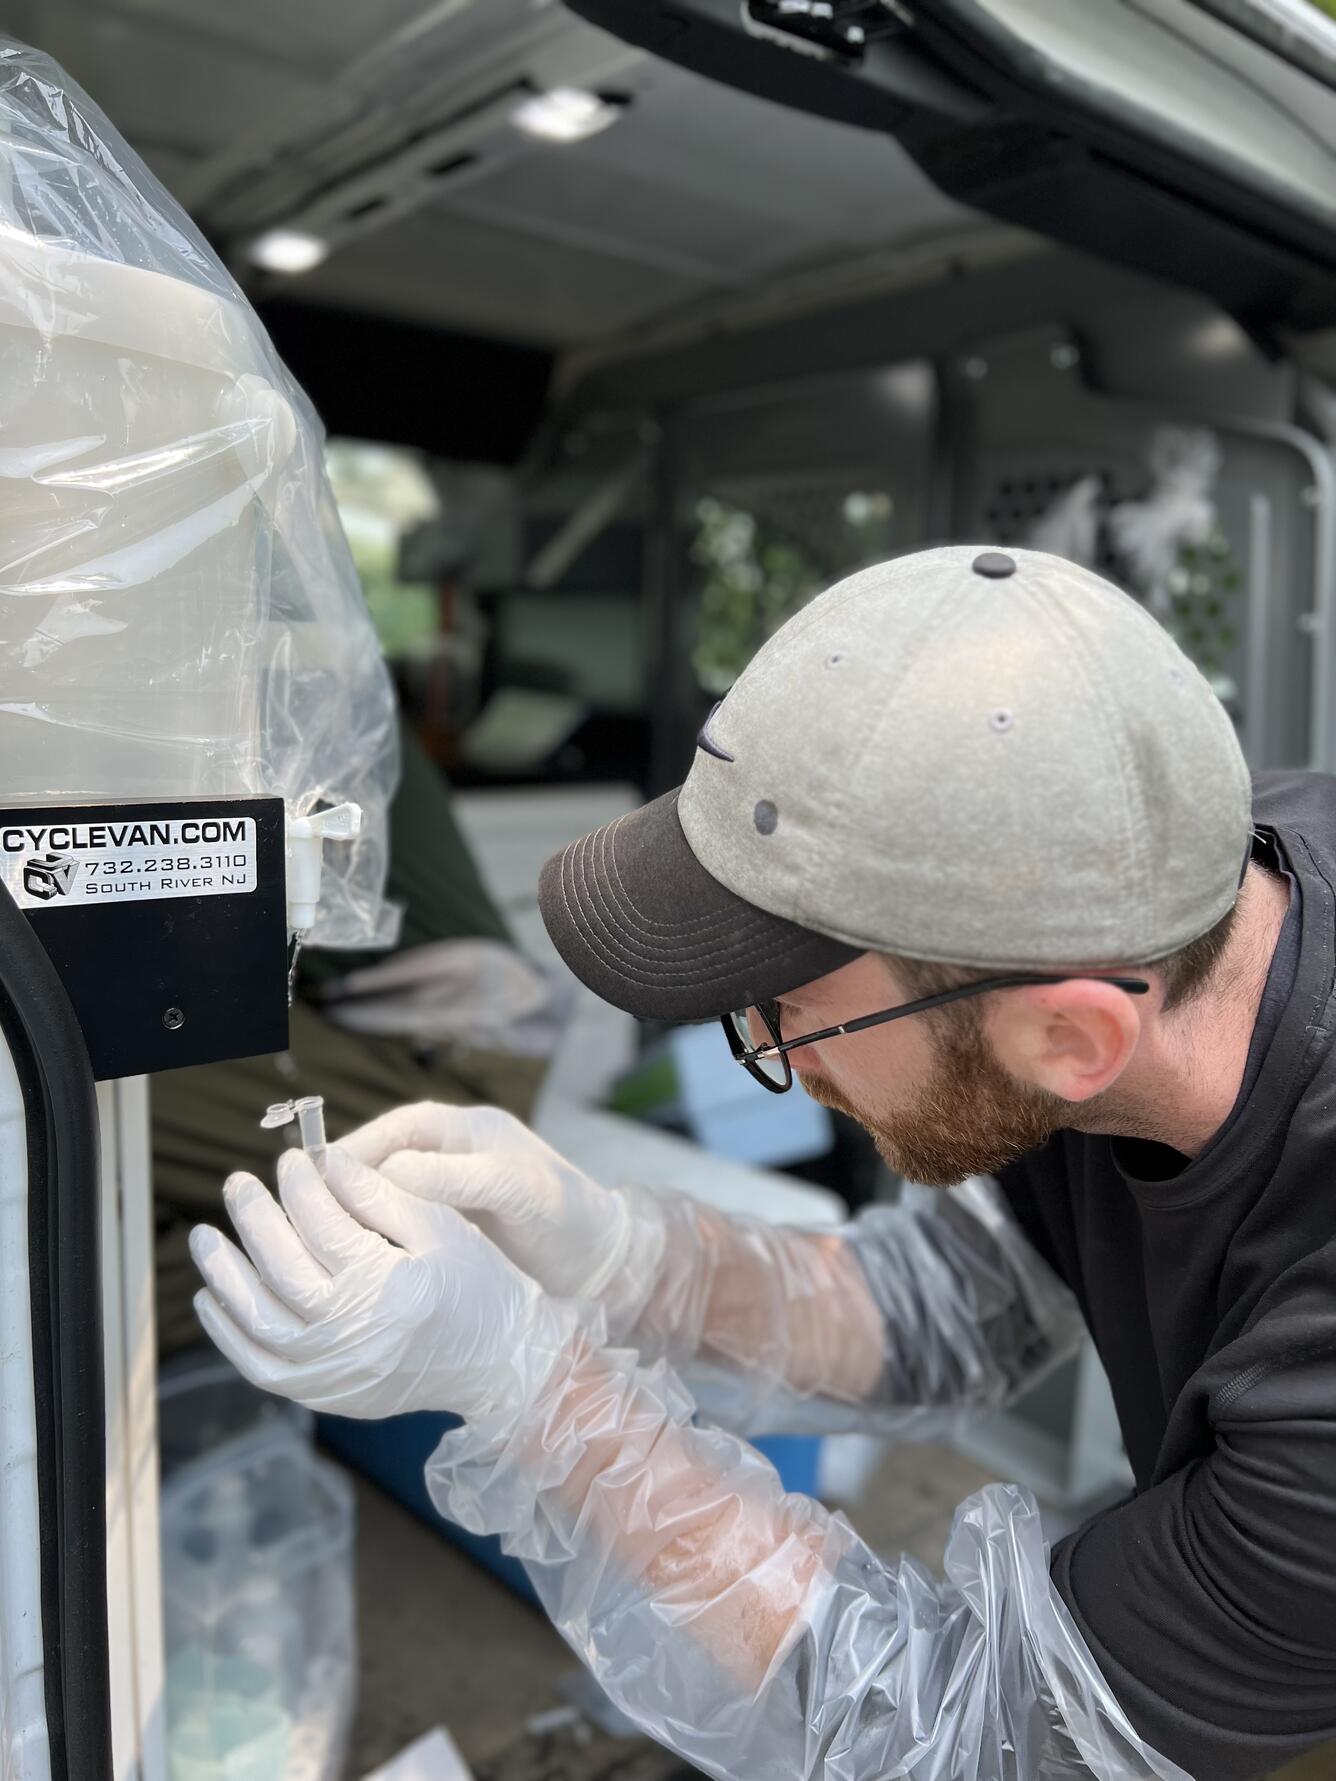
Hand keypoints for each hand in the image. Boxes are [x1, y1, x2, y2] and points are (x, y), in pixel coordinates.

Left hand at [190, 1144, 575, 1421]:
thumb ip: (379, 1195)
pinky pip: (262, 1368)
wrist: (502, 1364)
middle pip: (281, 1270)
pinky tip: (213, 1300)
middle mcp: (354, 1337)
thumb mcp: (442, 1229)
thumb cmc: (480, 1288)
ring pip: (259, 1322)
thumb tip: (324, 1163)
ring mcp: (335, 1374)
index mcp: (388, 1288)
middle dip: (254, 1220)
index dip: (299, 1188)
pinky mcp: (328, 1395)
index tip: (289, 1161)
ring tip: (206, 1237)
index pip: (323, 1228)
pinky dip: (230, 1335)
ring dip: (225, 1277)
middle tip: (238, 1184)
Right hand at [339, 1104, 662, 1335]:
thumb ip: (455, 1176)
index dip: (349, 1155)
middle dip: (337, 1192)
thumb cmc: (564, 1214)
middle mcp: (442, 1160)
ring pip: (377, 1205)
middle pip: (373, 1168)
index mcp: (458, 1130)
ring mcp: (438, 1201)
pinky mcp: (440, 1239)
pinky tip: (351, 1275)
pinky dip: (369, 1250)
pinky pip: (393, 1237)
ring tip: (315, 1252)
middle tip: (300, 1223)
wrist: (598, 1267)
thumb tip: (388, 1171)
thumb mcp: (513, 1188)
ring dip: (349, 1224)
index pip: (389, 1132)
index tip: (312, 1182)